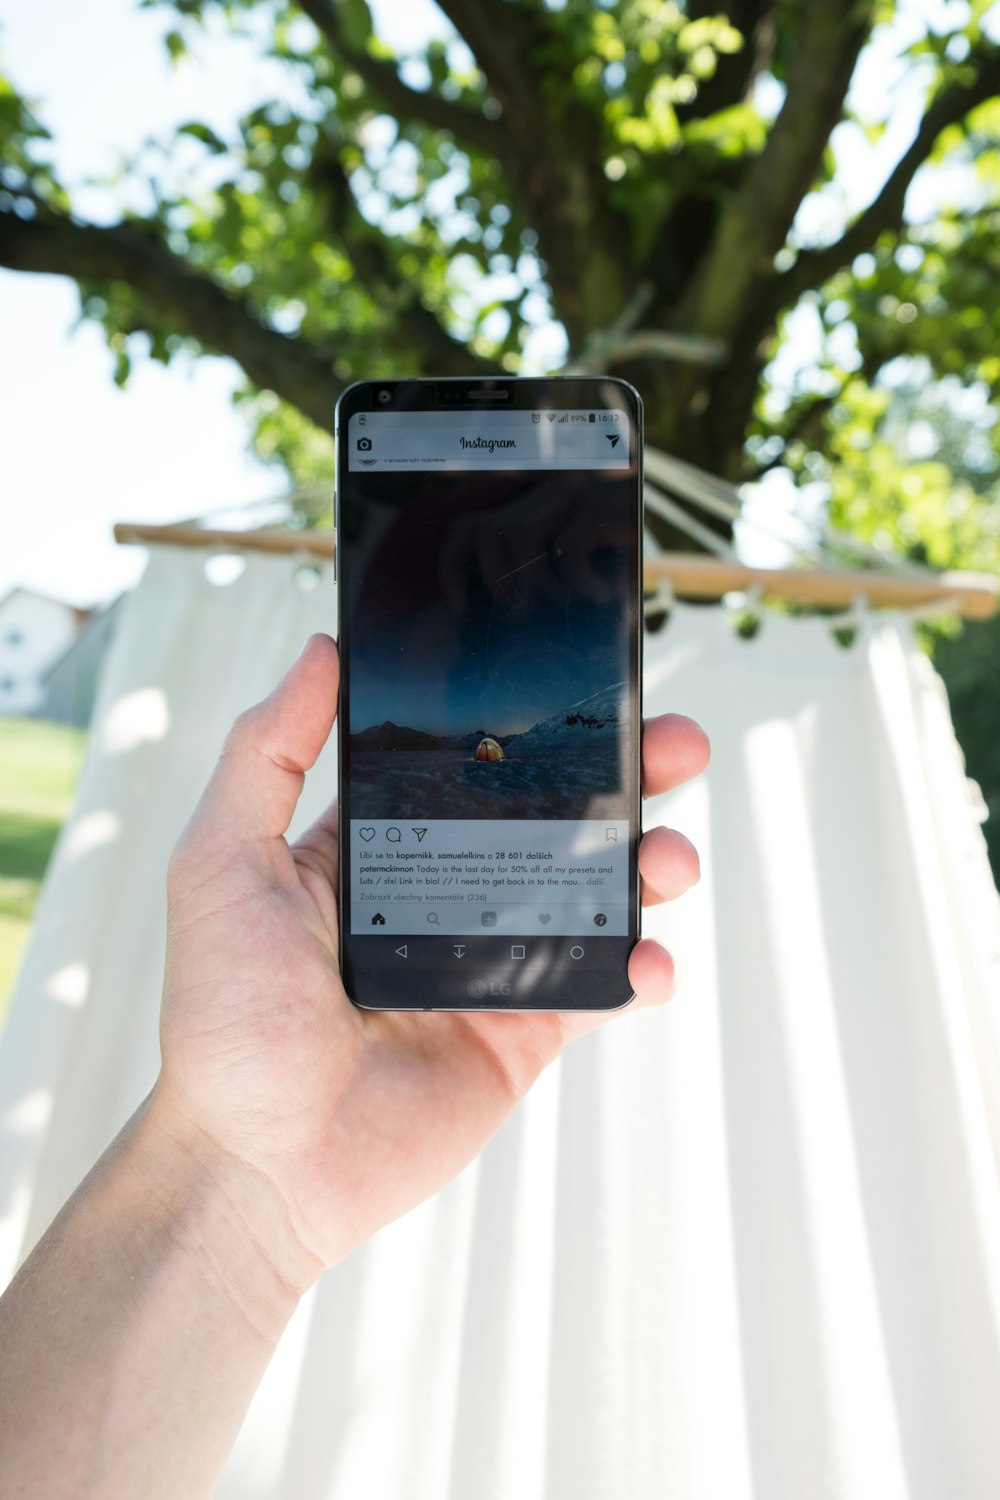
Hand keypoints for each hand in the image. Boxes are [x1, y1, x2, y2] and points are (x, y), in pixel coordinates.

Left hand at [155, 635, 708, 1289]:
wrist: (259, 1162)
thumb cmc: (225, 1015)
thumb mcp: (222, 861)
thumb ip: (265, 754)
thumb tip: (319, 651)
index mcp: (383, 844)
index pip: (474, 764)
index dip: (533, 725)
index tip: (586, 684)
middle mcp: (445, 891)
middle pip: (554, 816)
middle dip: (624, 775)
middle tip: (677, 743)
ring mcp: (490, 963)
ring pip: (593, 893)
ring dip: (648, 863)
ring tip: (670, 856)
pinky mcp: (521, 1032)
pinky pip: (599, 988)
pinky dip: (642, 970)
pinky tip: (651, 959)